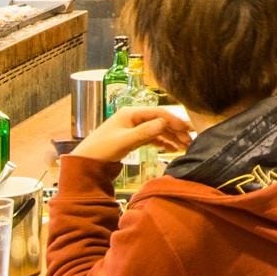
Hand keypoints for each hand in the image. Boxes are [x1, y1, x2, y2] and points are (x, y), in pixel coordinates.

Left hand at [71, 106, 192, 162]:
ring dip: (171, 136)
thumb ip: (144, 132)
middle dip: (176, 129)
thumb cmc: (100, 149)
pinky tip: (172, 148)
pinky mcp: (133, 137)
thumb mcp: (123, 141)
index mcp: (131, 113)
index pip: (158, 113)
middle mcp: (134, 117)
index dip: (174, 120)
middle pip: (160, 120)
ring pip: (158, 129)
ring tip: (185, 145)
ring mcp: (133, 127)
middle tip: (190, 139)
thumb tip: (164, 123)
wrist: (85, 162)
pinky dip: (162, 142)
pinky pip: (152, 137)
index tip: (187, 129)